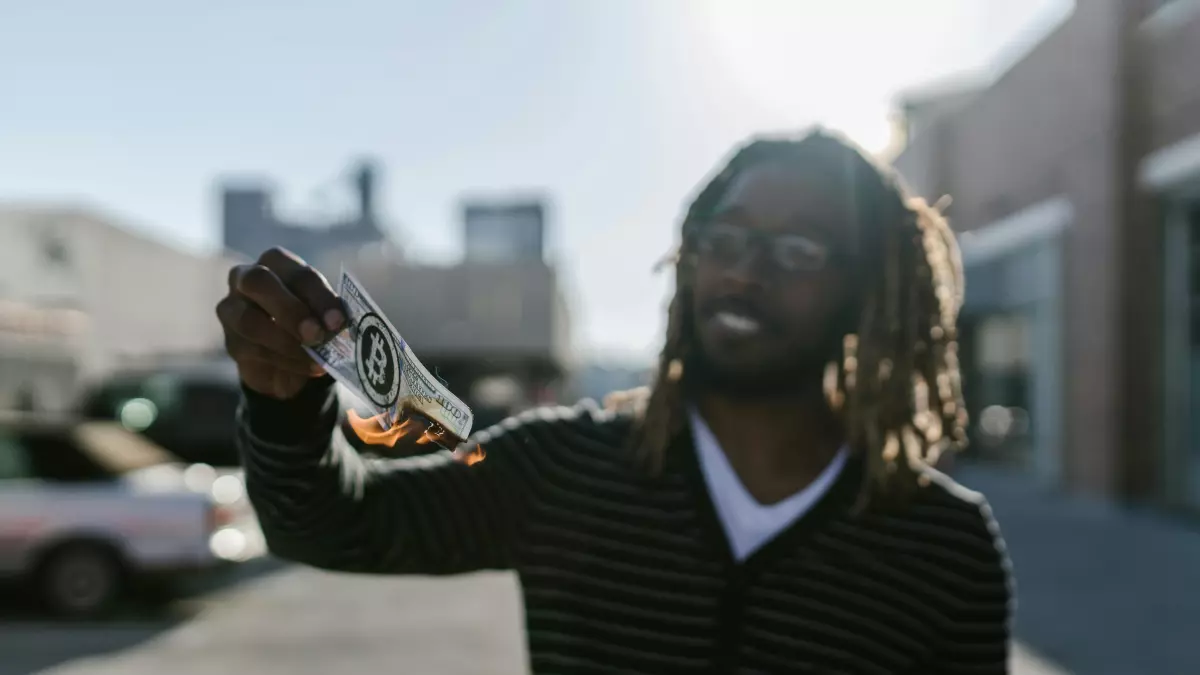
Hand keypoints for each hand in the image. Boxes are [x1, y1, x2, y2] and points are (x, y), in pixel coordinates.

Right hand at [216, 248, 345, 399]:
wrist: (289, 358)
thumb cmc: (310, 321)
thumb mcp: (323, 314)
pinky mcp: (230, 341)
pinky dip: (285, 360)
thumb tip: (338, 325)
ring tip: (316, 359)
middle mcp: (246, 277)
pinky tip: (308, 367)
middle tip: (316, 334)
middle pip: (259, 282)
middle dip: (290, 310)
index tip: (338, 322)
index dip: (319, 297)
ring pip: (249, 320)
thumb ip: (328, 314)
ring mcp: (232, 309)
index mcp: (277, 262)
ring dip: (286, 342)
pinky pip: (252, 350)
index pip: (297, 273)